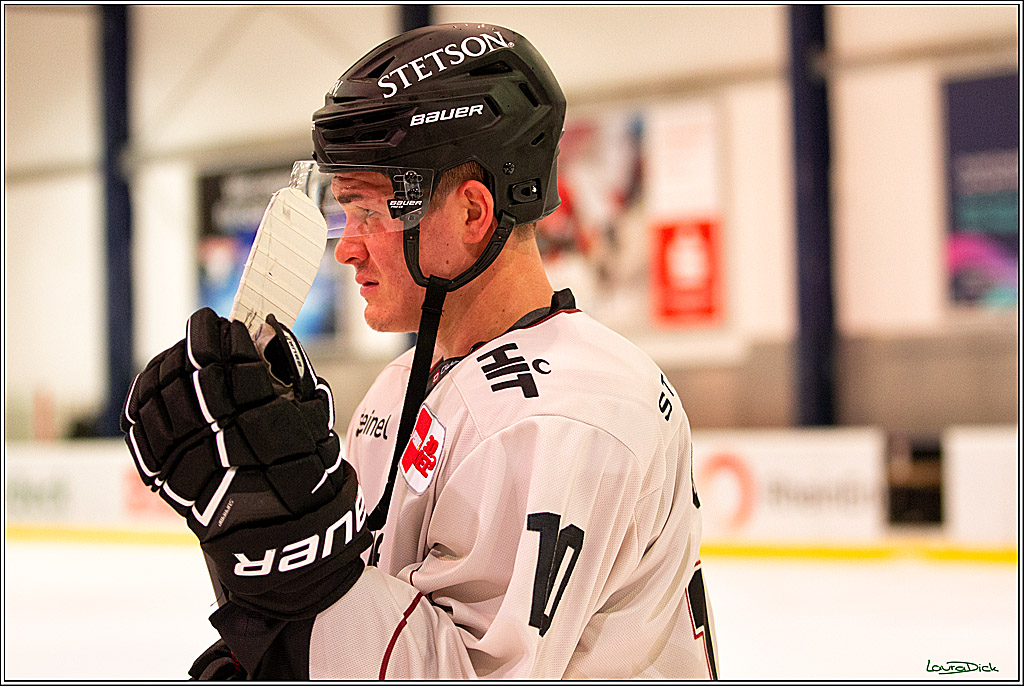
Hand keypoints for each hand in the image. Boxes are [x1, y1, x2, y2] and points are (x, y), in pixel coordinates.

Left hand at [122, 308, 370, 619]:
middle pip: (194, 376)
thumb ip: (293, 370)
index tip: (227, 323)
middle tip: (204, 327)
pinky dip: (144, 399)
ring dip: (169, 365)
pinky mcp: (167, 480)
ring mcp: (192, 464)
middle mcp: (226, 444)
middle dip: (197, 342)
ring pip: (162, 398)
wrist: (285, 536)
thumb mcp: (318, 419)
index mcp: (269, 426)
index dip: (226, 336)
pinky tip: (157, 383)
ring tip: (183, 353)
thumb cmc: (309, 472)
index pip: (235, 365)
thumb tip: (268, 329)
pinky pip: (141, 430)